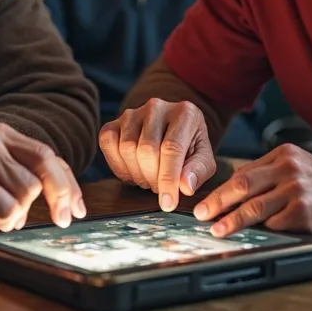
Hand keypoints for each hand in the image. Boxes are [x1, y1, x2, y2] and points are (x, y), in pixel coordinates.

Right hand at [0, 122, 85, 244]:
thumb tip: (63, 195)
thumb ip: (22, 174)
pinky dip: (5, 221)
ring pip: (27, 192)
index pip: (47, 156)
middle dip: (59, 197)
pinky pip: (10, 208)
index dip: (68, 183)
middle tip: (63, 221)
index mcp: (2, 133)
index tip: (77, 208)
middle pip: (44, 170)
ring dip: (18, 213)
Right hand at [99, 99, 215, 211]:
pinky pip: (108, 143)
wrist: (171, 131)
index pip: (172, 148)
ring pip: (127, 148)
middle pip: (147, 150)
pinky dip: (118, 165)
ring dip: (137, 174)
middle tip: (160, 188)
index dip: (168, 179)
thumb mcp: (203, 160)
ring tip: (150, 178)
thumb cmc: (189, 147)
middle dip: (153, 178)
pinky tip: (133, 170)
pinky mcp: (114, 121)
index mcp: (185, 113)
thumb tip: (185, 186)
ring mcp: (132, 112)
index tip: (168, 204)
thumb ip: (198, 171)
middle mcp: (157, 106)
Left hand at [193, 144, 311, 249]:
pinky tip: (252, 239)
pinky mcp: (307, 212)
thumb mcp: (302, 169)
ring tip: (218, 230)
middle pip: (242, 186)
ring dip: (232, 221)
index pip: (243, 173)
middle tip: (201, 215)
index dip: (221, 190)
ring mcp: (298, 189)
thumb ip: (273, 176)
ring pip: (254, 206)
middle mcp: (289, 168)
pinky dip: (262, 232)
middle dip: (217, 203)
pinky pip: (276, 224)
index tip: (205, 203)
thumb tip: (237, 194)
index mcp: (284, 155)